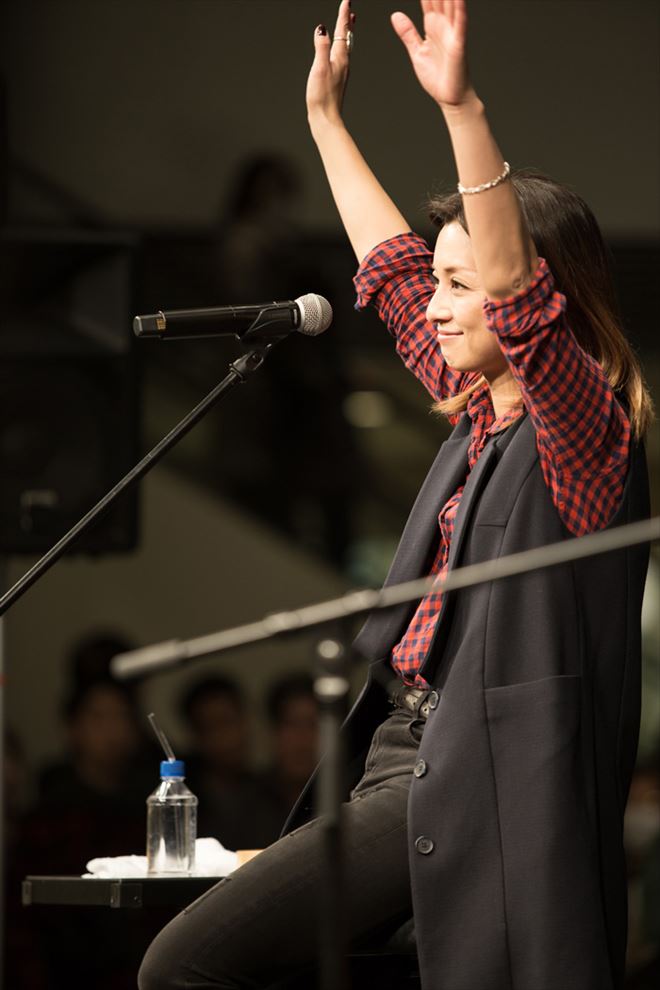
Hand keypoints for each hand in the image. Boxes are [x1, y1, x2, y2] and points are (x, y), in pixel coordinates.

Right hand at [306, 0, 354, 125]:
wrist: (326, 119)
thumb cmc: (322, 97)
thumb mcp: (319, 68)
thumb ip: (321, 47)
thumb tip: (322, 29)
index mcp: (340, 58)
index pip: (343, 31)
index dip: (344, 14)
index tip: (347, 0)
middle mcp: (343, 63)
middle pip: (347, 38)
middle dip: (348, 22)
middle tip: (350, 10)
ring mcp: (341, 72)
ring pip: (346, 47)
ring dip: (346, 34)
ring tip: (348, 25)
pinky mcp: (337, 80)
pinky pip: (341, 57)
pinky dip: (342, 47)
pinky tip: (338, 51)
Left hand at [391, 0, 472, 108]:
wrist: (450, 98)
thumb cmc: (437, 78)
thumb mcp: (416, 52)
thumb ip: (408, 33)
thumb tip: (395, 15)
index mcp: (432, 26)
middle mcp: (443, 26)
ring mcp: (452, 33)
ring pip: (451, 4)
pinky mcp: (458, 44)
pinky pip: (459, 23)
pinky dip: (458, 9)